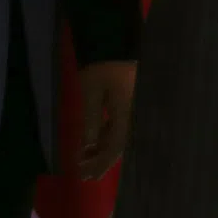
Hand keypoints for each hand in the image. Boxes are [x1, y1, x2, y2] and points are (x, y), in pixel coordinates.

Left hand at [78, 60, 135, 179]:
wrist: (116, 42)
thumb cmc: (102, 64)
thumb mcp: (91, 89)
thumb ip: (91, 118)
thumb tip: (90, 146)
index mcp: (126, 112)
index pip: (115, 146)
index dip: (100, 163)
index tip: (85, 175)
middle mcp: (133, 115)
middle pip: (120, 145)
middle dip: (101, 161)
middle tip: (84, 175)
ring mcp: (132, 110)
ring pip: (120, 137)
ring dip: (102, 150)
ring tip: (84, 159)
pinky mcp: (129, 104)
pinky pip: (120, 127)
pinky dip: (106, 136)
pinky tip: (93, 142)